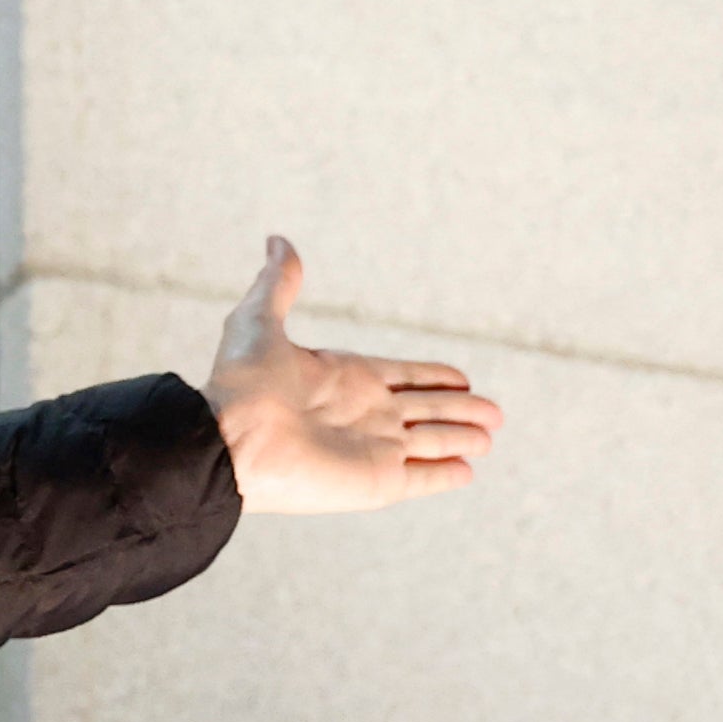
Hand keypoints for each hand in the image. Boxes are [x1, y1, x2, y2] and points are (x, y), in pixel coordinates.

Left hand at [206, 238, 502, 514]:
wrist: (227, 441)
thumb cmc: (240, 384)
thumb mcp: (258, 323)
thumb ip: (278, 285)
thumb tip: (277, 240)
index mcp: (346, 378)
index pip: (404, 377)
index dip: (433, 376)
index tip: (462, 377)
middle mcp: (364, 414)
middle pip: (426, 410)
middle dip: (461, 410)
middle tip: (495, 413)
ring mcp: (372, 450)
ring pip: (431, 442)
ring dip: (460, 439)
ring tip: (488, 437)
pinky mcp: (376, 482)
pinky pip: (421, 478)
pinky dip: (445, 475)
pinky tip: (467, 471)